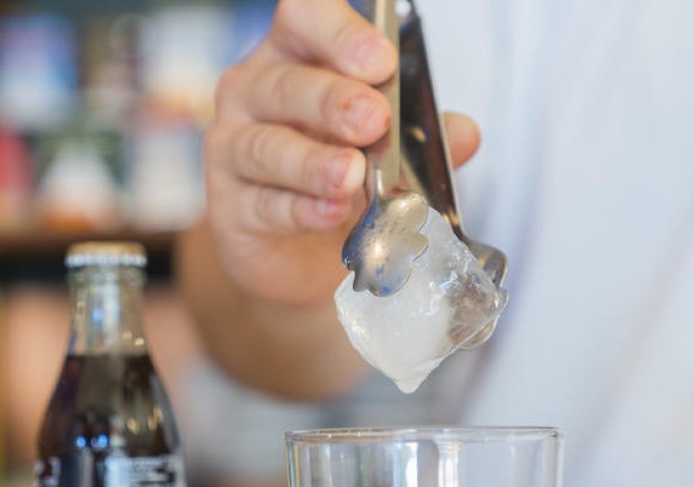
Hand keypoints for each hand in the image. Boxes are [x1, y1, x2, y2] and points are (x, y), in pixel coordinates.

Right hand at [204, 0, 480, 307]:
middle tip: (374, 119)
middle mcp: (256, 92)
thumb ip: (425, 139)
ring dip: (313, 162)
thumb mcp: (393, 152)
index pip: (304, 19)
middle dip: (333, 101)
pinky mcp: (229, 206)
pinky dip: (300, 209)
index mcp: (298, 57)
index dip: (339, 34)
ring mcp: (232, 148)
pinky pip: (262, 203)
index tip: (379, 61)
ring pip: (266, 145)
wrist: (302, 256)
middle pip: (286, 84)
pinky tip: (331, 212)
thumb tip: (464, 134)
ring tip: (351, 174)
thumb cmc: (341, 179)